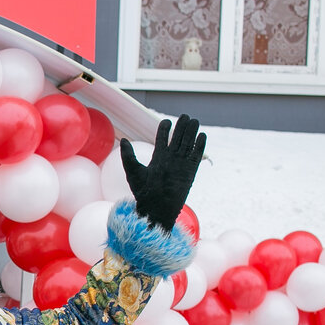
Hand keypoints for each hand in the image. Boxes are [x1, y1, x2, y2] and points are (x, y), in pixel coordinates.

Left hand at [120, 114, 205, 229]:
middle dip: (181, 128)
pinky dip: (199, 146)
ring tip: (194, 121)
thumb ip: (128, 156)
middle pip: (177, 139)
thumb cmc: (143, 192)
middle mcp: (170, 160)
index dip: (164, 130)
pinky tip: (202, 136)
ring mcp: (181, 165)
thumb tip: (123, 140)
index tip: (166, 121)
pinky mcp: (190, 171)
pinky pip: (196, 156)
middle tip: (186, 116)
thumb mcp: (133, 171)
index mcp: (157, 158)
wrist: (156, 208)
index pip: (162, 140)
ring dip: (191, 133)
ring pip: (187, 145)